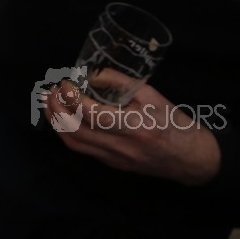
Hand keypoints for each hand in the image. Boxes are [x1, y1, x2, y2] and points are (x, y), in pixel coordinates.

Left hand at [44, 69, 221, 185]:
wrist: (191, 159)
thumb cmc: (175, 123)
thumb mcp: (153, 96)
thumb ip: (121, 83)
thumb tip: (92, 74)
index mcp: (136, 127)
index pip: (94, 115)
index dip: (73, 98)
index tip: (65, 83)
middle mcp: (122, 147)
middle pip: (77, 131)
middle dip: (57, 109)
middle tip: (49, 90)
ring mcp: (115, 159)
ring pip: (74, 143)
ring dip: (56, 122)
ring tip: (48, 102)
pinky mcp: (112, 164)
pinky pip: (82, 149)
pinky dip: (66, 132)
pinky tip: (62, 117)